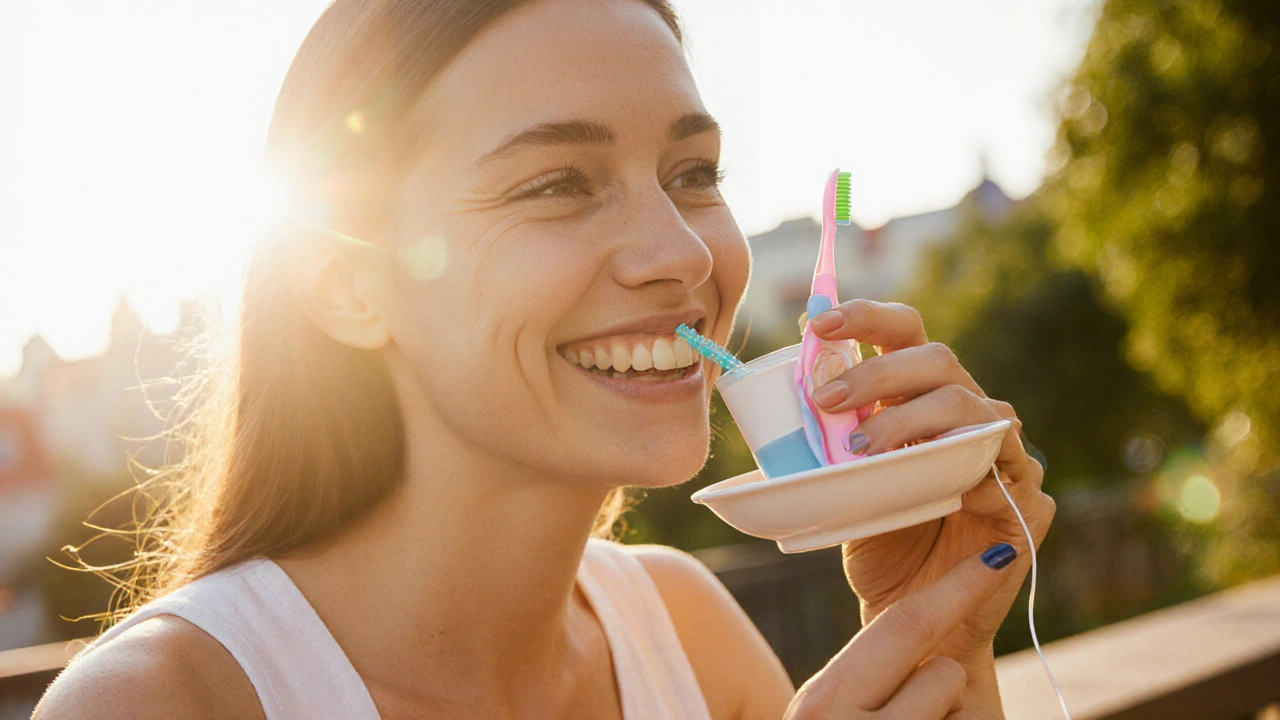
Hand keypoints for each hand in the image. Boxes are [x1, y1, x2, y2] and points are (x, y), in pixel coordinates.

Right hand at [784, 543, 1018, 718]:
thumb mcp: (826, 717)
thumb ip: (862, 676)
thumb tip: (925, 629)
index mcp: (823, 705)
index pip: (902, 629)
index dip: (956, 589)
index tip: (998, 560)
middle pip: (942, 672)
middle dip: (942, 679)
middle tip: (912, 709)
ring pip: (959, 711)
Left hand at [807, 300, 1055, 707]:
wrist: (912, 617)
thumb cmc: (878, 543)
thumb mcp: (840, 484)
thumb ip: (826, 443)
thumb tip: (776, 400)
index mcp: (921, 399)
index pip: (905, 334)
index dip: (867, 317)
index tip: (816, 321)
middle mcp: (967, 415)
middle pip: (939, 360)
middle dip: (879, 372)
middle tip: (827, 399)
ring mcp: (1003, 455)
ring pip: (975, 409)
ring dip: (911, 422)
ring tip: (863, 451)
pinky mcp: (1028, 502)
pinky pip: (1006, 472)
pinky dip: (970, 474)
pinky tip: (942, 489)